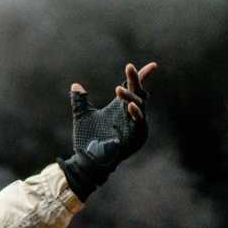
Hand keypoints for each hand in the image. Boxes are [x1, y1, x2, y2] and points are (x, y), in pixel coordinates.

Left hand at [60, 61, 157, 200]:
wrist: (87, 161)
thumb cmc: (87, 140)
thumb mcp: (82, 117)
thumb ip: (80, 101)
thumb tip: (75, 85)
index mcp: (120, 107)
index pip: (133, 88)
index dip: (140, 76)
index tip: (152, 65)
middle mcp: (129, 114)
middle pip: (137, 93)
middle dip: (135, 80)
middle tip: (129, 68)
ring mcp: (135, 125)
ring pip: (138, 106)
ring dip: (129, 97)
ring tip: (118, 89)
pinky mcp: (137, 137)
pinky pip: (140, 124)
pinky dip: (136, 114)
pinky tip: (129, 106)